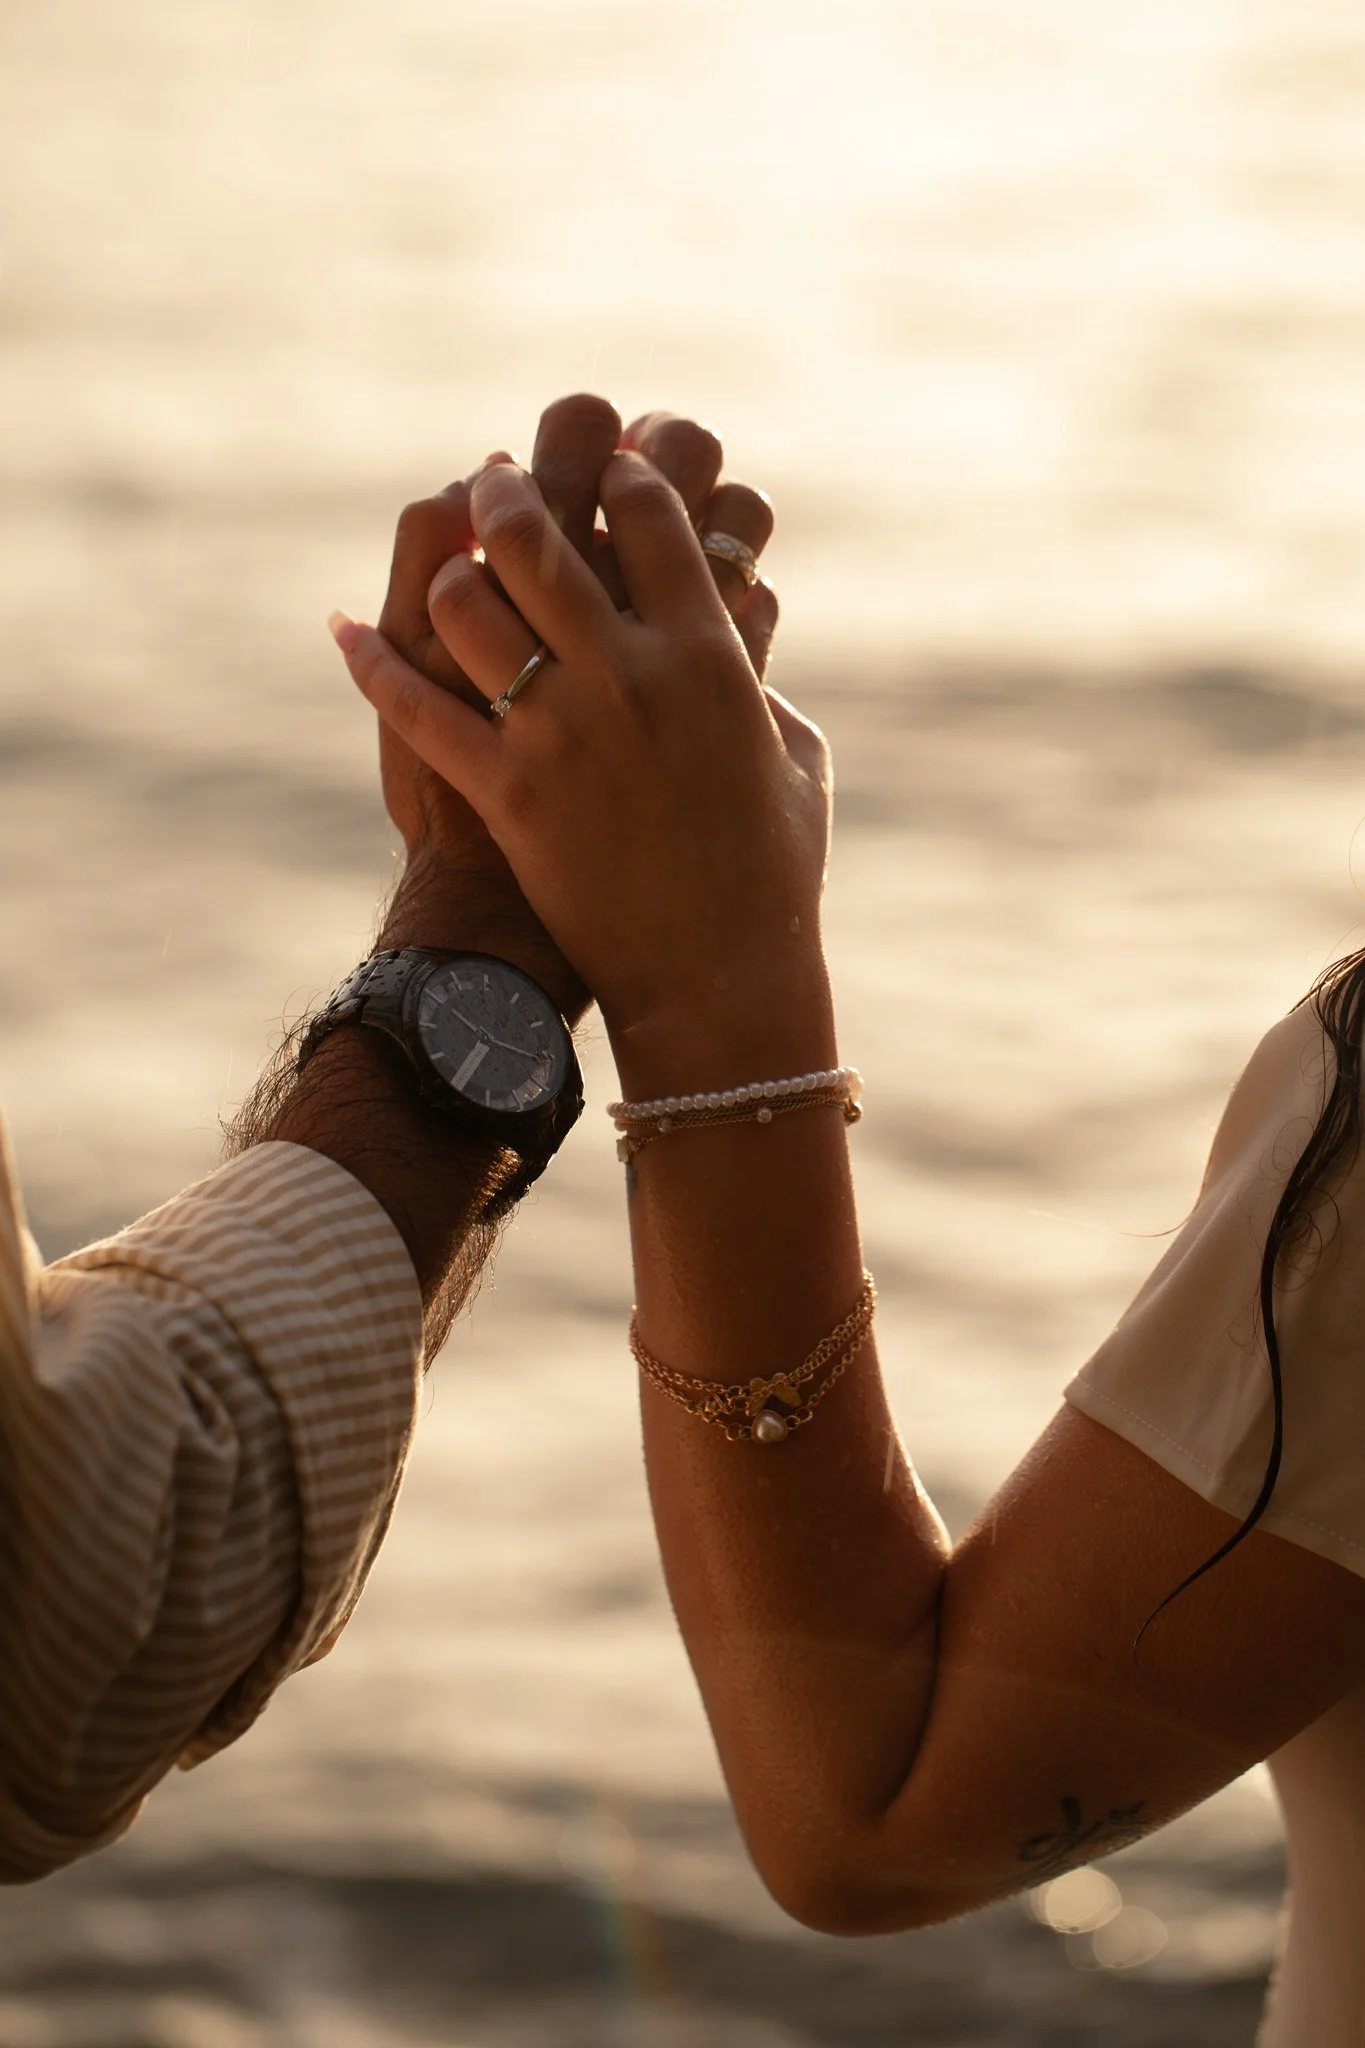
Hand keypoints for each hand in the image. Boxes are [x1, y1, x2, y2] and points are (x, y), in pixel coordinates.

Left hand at [367, 396, 779, 1022]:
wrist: (720, 978)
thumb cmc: (773, 872)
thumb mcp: (796, 760)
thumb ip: (760, 682)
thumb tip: (742, 633)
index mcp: (709, 656)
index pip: (649, 516)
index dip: (619, 474)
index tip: (602, 469)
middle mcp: (629, 676)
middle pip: (540, 535)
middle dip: (509, 491)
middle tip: (495, 481)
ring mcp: (562, 733)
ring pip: (468, 604)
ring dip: (449, 574)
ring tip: (448, 572)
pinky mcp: (509, 792)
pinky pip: (418, 705)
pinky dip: (371, 663)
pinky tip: (347, 635)